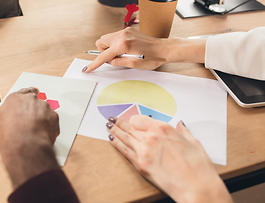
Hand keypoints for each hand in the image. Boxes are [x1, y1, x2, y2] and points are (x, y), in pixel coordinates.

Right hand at [0, 87, 59, 188]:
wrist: (25, 147)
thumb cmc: (9, 136)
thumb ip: (4, 115)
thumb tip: (5, 119)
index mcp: (15, 98)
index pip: (22, 92)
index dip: (25, 98)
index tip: (27, 100)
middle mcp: (31, 99)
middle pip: (34, 100)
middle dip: (33, 108)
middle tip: (29, 120)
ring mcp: (44, 107)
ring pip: (44, 109)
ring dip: (41, 117)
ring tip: (35, 130)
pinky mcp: (54, 116)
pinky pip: (52, 120)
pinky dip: (48, 125)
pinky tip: (41, 134)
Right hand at [83, 28, 205, 72]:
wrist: (165, 49)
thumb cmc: (153, 58)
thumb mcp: (134, 64)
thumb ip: (119, 62)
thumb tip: (110, 61)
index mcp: (124, 45)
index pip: (104, 55)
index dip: (95, 63)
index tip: (88, 69)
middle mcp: (122, 35)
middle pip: (101, 42)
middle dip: (103, 52)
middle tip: (114, 58)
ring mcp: (125, 31)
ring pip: (107, 38)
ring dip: (109, 47)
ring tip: (121, 54)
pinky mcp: (128, 30)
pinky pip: (114, 36)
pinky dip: (115, 43)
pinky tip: (125, 49)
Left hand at [106, 116, 232, 202]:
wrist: (197, 187)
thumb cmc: (198, 167)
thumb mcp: (194, 143)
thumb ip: (183, 132)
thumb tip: (180, 125)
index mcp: (164, 128)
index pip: (140, 119)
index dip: (135, 120)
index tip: (131, 121)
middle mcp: (151, 137)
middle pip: (130, 127)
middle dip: (119, 122)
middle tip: (112, 119)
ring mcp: (144, 150)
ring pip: (125, 137)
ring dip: (114, 130)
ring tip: (108, 125)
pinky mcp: (140, 164)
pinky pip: (124, 150)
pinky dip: (116, 143)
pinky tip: (111, 139)